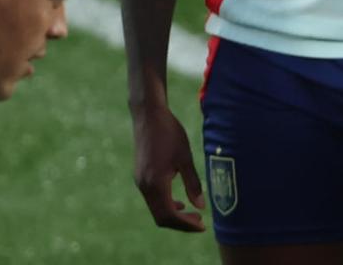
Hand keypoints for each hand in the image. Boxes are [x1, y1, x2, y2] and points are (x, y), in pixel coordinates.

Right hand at [131, 103, 205, 231]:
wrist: (149, 117)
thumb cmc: (170, 134)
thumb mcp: (185, 158)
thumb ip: (193, 183)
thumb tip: (200, 206)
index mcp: (155, 183)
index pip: (169, 215)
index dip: (185, 224)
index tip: (202, 225)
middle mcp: (144, 186)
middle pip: (160, 217)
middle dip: (180, 223)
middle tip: (200, 222)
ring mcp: (140, 182)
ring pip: (156, 209)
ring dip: (173, 215)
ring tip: (193, 214)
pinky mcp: (140, 177)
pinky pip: (152, 199)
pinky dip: (166, 205)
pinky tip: (179, 203)